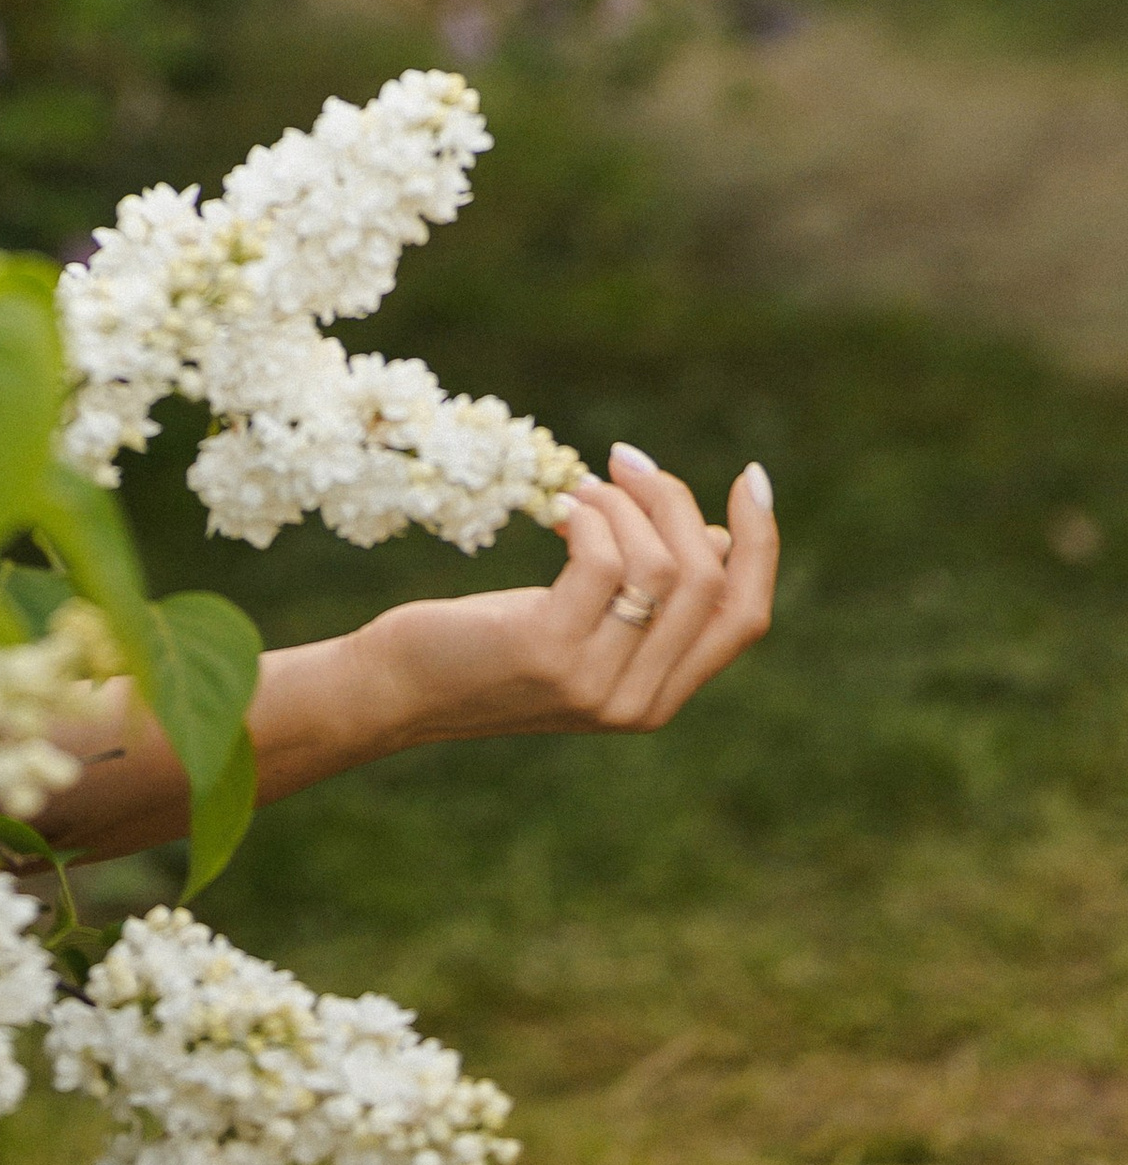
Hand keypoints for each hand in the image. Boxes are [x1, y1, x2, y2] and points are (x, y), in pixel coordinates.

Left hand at [350, 444, 777, 748]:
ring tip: (582, 490)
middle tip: (626, 462)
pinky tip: (560, 510)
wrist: (403, 688)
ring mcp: (596, 683)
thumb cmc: (493, 642)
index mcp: (661, 697)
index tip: (751, 478)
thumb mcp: (585, 625)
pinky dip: (590, 516)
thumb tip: (719, 541)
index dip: (760, 545)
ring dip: (624, 503)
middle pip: (708, 582)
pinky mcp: (549, 651)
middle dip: (676, 503)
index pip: (746, 618)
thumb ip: (650, 602)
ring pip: (660, 566)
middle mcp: (640, 702)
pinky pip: (604, 561)